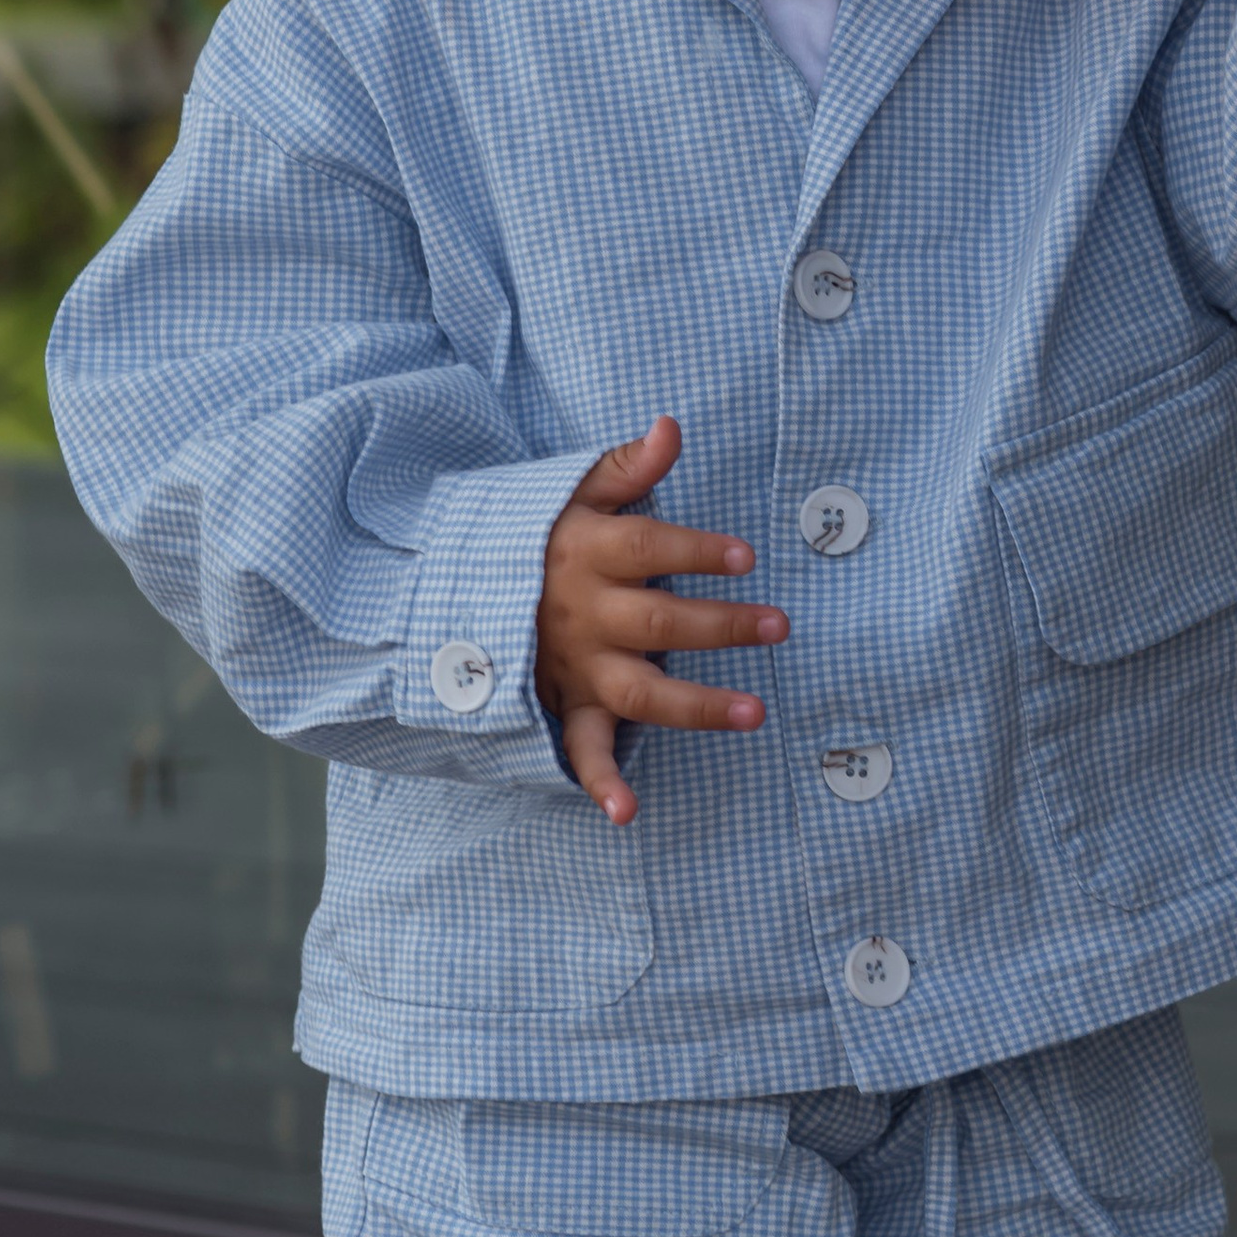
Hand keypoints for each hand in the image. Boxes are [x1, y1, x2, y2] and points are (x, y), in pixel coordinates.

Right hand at [535, 415, 787, 824]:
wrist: (458, 589)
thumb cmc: (540, 538)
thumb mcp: (575, 492)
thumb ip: (629, 466)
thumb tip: (671, 426)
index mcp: (587, 553)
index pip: (648, 549)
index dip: (695, 552)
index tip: (745, 556)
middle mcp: (584, 614)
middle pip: (657, 623)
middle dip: (719, 625)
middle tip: (778, 625)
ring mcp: (575, 665)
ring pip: (638, 691)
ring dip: (695, 706)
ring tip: (754, 713)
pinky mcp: (566, 704)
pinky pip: (581, 747)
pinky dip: (601, 782)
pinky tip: (627, 810)